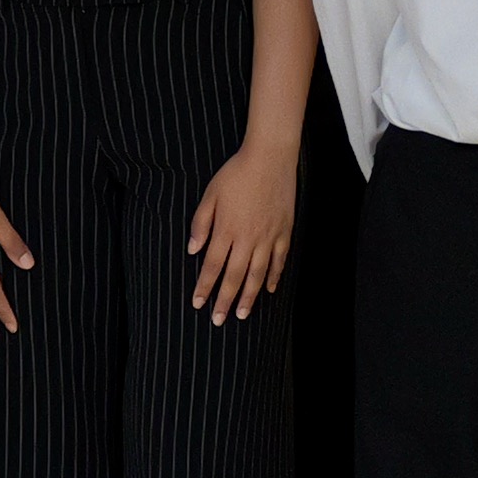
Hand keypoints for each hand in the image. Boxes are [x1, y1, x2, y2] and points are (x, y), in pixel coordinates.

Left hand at [185, 140, 295, 323]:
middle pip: (234, 276)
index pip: (212, 266)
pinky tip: (269, 290)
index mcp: (226, 229)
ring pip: (257, 274)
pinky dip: (274, 277)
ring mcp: (268, 237)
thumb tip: (193, 250)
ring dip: (248, 296)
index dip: (204, 287)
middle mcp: (247, 238)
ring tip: (242, 314)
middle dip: (224, 300)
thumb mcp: (210, 194)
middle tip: (219, 320)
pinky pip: (279, 260)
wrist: (269, 158)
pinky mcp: (284, 231)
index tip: (197, 303)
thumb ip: (201, 223)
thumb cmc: (236, 173)